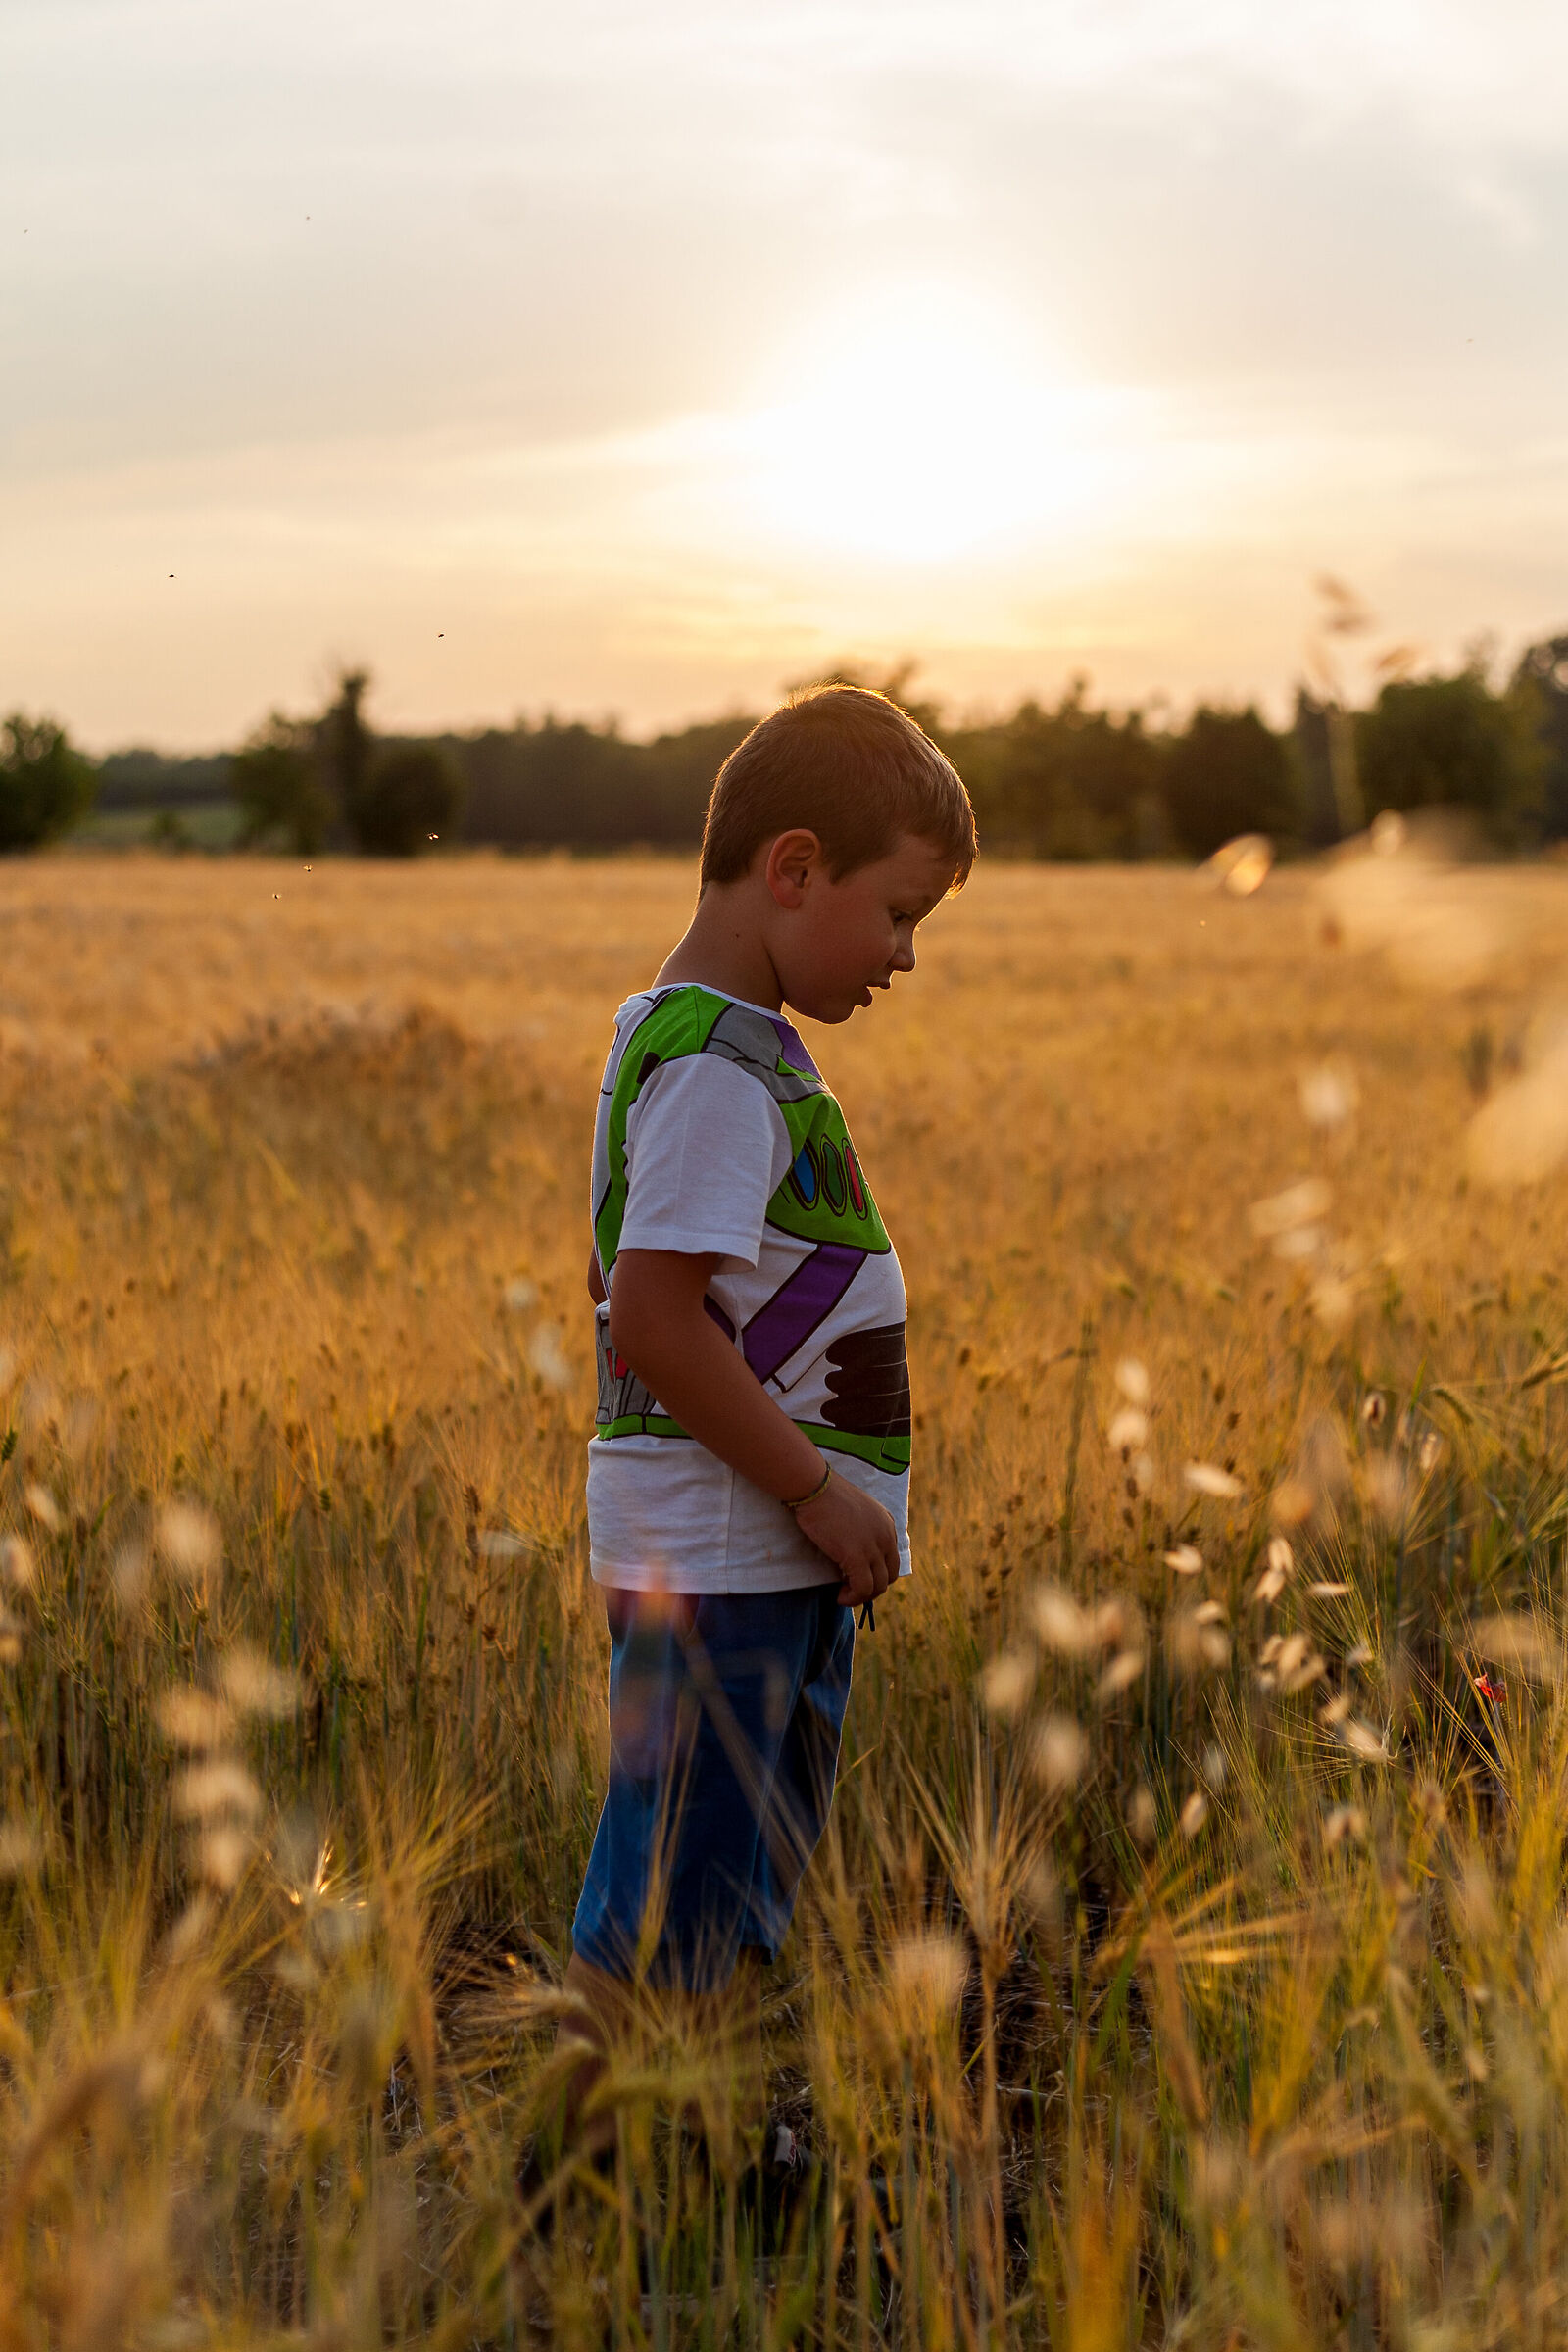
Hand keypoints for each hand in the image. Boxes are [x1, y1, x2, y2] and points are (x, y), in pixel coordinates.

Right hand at [792, 1470, 900, 1608]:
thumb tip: (851, 1551)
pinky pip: (862, 1589)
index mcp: (887, 1524)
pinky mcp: (857, 1557)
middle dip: (872, 1588)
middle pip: (889, 1576)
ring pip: (878, 1586)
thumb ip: (861, 1528)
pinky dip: (852, 1598)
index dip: (876, 1574)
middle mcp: (886, 1536)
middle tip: (851, 1589)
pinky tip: (839, 1597)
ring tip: (844, 1595)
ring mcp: (874, 1547)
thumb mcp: (854, 1510)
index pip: (892, 1560)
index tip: (857, 1578)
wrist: (815, 1487)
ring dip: (861, 1596)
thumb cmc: (825, 1495)